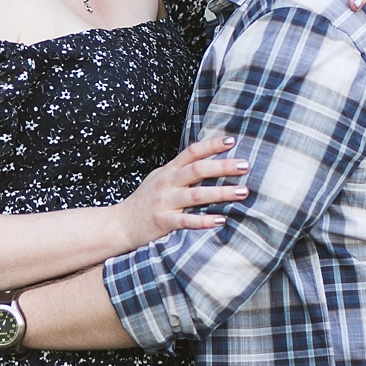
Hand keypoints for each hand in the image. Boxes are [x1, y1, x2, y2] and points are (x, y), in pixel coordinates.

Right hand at [115, 135, 248, 248]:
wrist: (120, 224)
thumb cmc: (145, 202)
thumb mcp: (159, 179)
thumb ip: (179, 171)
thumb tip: (207, 161)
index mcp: (168, 171)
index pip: (191, 152)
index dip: (211, 145)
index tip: (232, 140)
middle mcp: (166, 183)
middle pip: (197, 170)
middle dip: (223, 166)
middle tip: (246, 165)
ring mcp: (164, 202)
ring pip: (196, 195)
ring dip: (221, 192)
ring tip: (243, 192)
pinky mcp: (163, 222)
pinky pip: (186, 221)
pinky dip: (203, 220)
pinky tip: (221, 220)